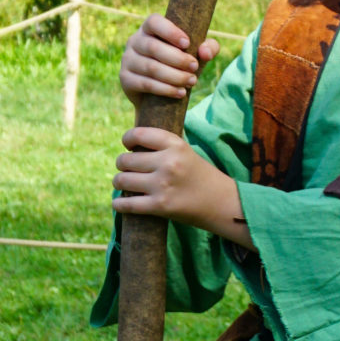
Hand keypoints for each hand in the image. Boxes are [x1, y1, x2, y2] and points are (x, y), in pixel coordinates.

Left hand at [113, 127, 253, 243]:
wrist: (221, 202)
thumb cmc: (199, 175)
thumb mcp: (185, 152)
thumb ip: (161, 146)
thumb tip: (129, 144)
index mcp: (176, 145)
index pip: (138, 134)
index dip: (127, 139)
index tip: (128, 146)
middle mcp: (169, 163)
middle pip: (125, 160)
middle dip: (122, 165)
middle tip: (127, 169)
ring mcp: (163, 185)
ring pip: (122, 180)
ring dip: (118, 183)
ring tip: (123, 184)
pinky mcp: (160, 206)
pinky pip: (127, 204)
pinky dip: (119, 205)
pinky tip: (119, 203)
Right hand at [120, 12, 218, 101]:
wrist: (157, 94)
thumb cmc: (179, 64)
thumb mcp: (195, 53)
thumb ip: (208, 47)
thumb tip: (205, 51)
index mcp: (149, 28)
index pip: (154, 22)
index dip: (170, 31)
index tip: (187, 43)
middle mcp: (135, 41)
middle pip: (154, 48)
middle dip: (178, 59)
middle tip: (194, 67)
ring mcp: (127, 60)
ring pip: (151, 67)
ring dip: (174, 76)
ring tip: (192, 81)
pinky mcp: (125, 79)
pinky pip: (145, 84)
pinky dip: (165, 89)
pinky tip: (181, 92)